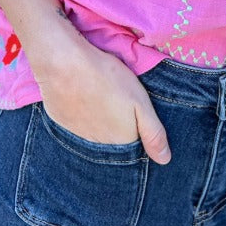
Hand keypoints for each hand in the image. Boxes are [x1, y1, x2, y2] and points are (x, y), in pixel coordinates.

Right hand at [35, 35, 171, 164]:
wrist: (64, 64)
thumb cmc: (107, 79)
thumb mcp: (140, 102)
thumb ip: (153, 133)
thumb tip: (165, 160)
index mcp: (120, 145)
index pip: (133, 151)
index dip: (137, 134)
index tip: (136, 118)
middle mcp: (97, 149)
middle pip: (113, 146)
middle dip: (118, 133)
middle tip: (117, 106)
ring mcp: (76, 138)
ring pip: (94, 139)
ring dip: (99, 127)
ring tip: (101, 103)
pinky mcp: (61, 125)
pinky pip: (76, 130)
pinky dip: (82, 120)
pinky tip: (84, 102)